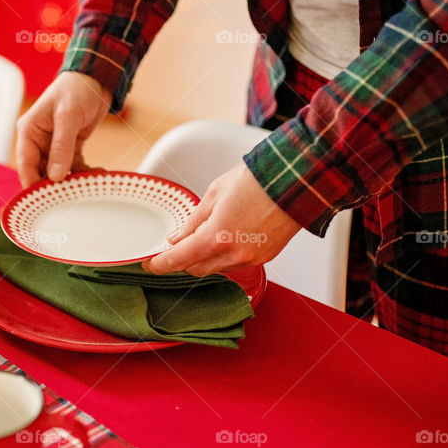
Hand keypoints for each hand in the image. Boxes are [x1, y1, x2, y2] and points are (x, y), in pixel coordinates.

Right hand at [16, 71, 112, 186]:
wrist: (96, 78)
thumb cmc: (75, 89)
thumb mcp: (68, 117)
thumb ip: (61, 147)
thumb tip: (55, 176)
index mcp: (29, 132)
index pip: (25, 165)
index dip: (33, 185)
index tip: (45, 200)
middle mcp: (38, 141)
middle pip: (41, 173)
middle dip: (56, 185)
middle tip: (73, 195)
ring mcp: (53, 146)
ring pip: (58, 173)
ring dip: (73, 180)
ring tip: (90, 182)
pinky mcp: (69, 148)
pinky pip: (73, 167)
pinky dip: (83, 172)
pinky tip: (97, 173)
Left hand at [141, 162, 302, 275]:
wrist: (298, 179)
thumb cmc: (259, 180)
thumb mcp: (215, 193)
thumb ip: (193, 221)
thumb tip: (178, 237)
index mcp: (216, 238)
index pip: (179, 259)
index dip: (160, 264)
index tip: (150, 264)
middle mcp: (234, 254)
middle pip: (196, 268)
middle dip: (182, 261)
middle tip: (174, 249)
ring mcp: (251, 258)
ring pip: (216, 268)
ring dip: (204, 258)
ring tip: (201, 238)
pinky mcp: (265, 256)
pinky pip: (236, 263)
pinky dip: (224, 256)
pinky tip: (224, 239)